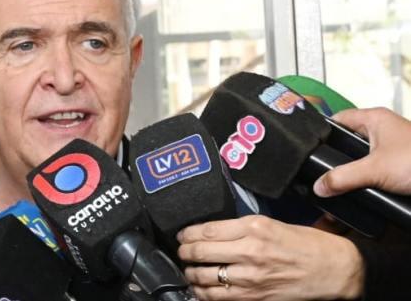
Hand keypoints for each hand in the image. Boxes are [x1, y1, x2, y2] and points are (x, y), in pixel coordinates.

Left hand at [177, 215, 363, 300]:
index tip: (182, 235)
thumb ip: (241, 227)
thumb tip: (212, 231)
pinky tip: (201, 289)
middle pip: (199, 252)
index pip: (206, 230)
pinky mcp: (254, 298)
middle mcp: (249, 252)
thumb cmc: (306, 244)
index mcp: (253, 228)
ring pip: (204, 277)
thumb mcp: (271, 224)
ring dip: (191, 274)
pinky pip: (217, 298)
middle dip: (184, 252)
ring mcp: (250, 278)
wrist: (334, 270)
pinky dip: (203, 293)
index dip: (187, 234)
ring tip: (190, 270)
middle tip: (183, 251)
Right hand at [314, 107, 410, 196]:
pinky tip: (354, 189)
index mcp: (374, 118)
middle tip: (319, 169)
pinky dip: (363, 179)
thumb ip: (343, 177)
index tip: (309, 148)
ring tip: (334, 181)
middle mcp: (382, 129)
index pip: (338, 119)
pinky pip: (371, 169)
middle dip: (334, 156)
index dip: (322, 132)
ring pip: (359, 156)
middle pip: (347, 139)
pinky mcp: (396, 164)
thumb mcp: (375, 170)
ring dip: (350, 170)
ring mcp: (390, 147)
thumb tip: (319, 185)